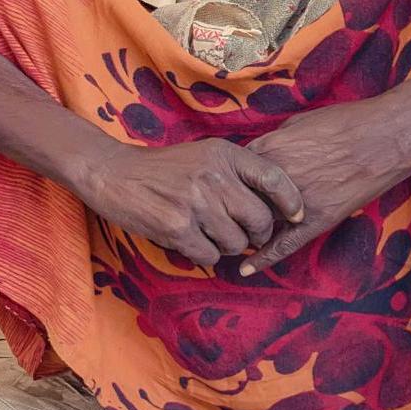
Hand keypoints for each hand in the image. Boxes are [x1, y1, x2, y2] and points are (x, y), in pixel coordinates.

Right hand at [78, 137, 302, 269]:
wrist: (113, 173)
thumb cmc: (162, 169)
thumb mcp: (202, 155)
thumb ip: (234, 174)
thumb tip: (271, 207)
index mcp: (223, 153)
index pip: (273, 178)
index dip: (291, 201)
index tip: (297, 215)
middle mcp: (213, 175)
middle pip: (259, 219)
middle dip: (257, 235)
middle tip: (246, 237)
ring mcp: (196, 202)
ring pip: (236, 242)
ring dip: (228, 246)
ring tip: (210, 235)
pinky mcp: (177, 227)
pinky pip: (210, 255)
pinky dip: (205, 254)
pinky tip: (191, 241)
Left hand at [240, 95, 410, 275]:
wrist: (386, 137)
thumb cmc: (346, 122)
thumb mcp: (299, 121)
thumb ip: (275, 141)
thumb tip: (262, 155)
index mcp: (271, 150)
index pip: (233, 171)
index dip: (228, 179)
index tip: (223, 185)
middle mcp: (278, 180)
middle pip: (240, 198)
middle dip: (232, 205)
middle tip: (223, 213)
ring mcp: (298, 202)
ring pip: (259, 221)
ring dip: (244, 228)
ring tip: (230, 236)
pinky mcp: (319, 220)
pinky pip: (285, 244)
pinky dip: (264, 259)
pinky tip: (246, 269)